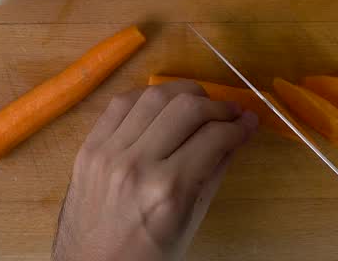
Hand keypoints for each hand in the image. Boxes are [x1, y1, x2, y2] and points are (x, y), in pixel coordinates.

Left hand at [53, 81, 258, 260]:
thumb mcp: (190, 221)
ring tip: (199, 103)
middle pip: (187, 108)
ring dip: (184, 93)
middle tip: (230, 113)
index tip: (249, 122)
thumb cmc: (147, 255)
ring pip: (153, 96)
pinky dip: (147, 98)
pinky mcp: (88, 148)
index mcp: (167, 191)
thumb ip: (213, 173)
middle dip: (217, 105)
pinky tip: (162, 106)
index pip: (214, 137)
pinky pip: (120, 104)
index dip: (239, 125)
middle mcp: (136, 165)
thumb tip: (237, 136)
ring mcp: (107, 153)